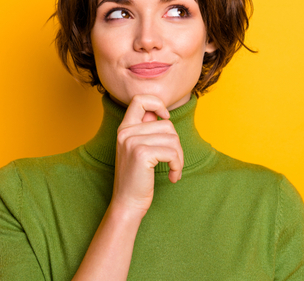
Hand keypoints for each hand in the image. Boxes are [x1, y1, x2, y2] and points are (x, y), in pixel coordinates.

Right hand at [110, 94, 183, 216]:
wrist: (127, 203)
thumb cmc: (137, 178)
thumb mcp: (138, 149)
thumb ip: (146, 130)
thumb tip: (162, 114)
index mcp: (124, 128)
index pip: (140, 99)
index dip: (157, 103)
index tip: (165, 117)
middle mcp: (125, 132)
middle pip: (167, 124)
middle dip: (176, 145)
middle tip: (174, 162)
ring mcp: (132, 141)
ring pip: (173, 138)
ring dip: (179, 157)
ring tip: (173, 170)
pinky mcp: (142, 153)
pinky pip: (172, 152)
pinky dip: (177, 166)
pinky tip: (173, 176)